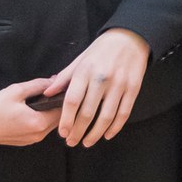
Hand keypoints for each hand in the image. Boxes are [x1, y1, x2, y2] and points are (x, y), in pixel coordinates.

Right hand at [0, 80, 60, 146]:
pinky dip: (42, 120)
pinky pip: (40, 130)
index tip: (63, 89)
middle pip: (59, 119)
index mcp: (39, 122)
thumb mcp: (16, 91)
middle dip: (58, 106)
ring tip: (45, 99)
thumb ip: (39, 85)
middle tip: (55, 92)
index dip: (64, 98)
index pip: (63, 110)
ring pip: (50, 125)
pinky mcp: (25, 141)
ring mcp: (32, 140)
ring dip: (50, 113)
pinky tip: (36, 110)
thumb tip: (54, 81)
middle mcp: (38, 134)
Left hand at [43, 29, 149, 146]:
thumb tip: (47, 93)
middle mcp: (102, 79)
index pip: (72, 101)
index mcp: (85, 71)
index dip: (66, 119)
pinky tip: (107, 135)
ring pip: (106, 116)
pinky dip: (115, 127)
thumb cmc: (102, 49)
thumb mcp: (80, 59)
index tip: (62, 132)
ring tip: (87, 142)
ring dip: (95, 133)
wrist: (130, 38)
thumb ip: (64, 77)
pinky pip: (124, 113)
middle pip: (88, 112)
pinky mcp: (133, 89)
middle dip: (78, 131)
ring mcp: (119, 85)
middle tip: (71, 142)